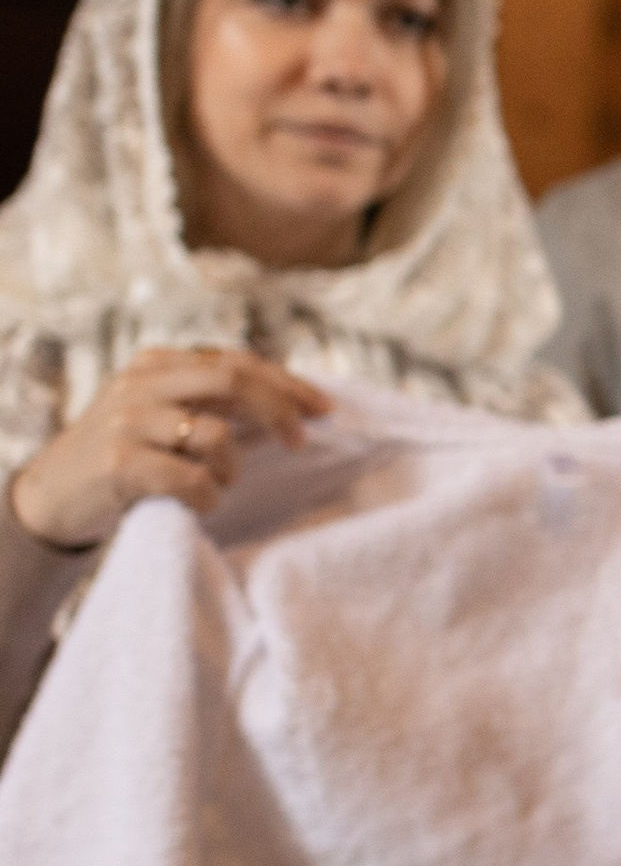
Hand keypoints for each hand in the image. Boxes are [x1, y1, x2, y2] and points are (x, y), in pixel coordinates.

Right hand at [7, 347, 328, 551]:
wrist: (51, 498)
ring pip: (218, 436)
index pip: (236, 362)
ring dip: (232, 470)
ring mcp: (129, 421)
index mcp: (156, 364)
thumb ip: (209, 403)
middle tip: (302, 441)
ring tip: (216, 484)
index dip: (287, 384)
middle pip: (234, 381)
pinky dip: (209, 498)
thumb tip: (290, 403)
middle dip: (280, 410)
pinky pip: (194, 481)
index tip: (324, 408)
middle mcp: (141, 383)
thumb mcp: (159, 415)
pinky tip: (198, 503)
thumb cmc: (121, 460)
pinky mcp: (121, 463)